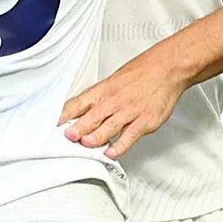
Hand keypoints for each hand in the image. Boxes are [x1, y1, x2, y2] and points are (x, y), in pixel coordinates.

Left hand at [60, 46, 193, 157]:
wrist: (168, 68)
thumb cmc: (141, 74)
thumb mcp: (113, 81)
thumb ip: (98, 99)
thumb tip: (79, 114)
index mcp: (104, 90)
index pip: (79, 102)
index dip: (65, 114)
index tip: (53, 124)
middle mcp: (114, 101)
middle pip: (92, 117)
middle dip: (78, 128)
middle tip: (67, 137)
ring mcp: (130, 112)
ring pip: (109, 127)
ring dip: (95, 137)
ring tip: (85, 144)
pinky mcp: (145, 121)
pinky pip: (130, 136)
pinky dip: (120, 146)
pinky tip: (111, 153)